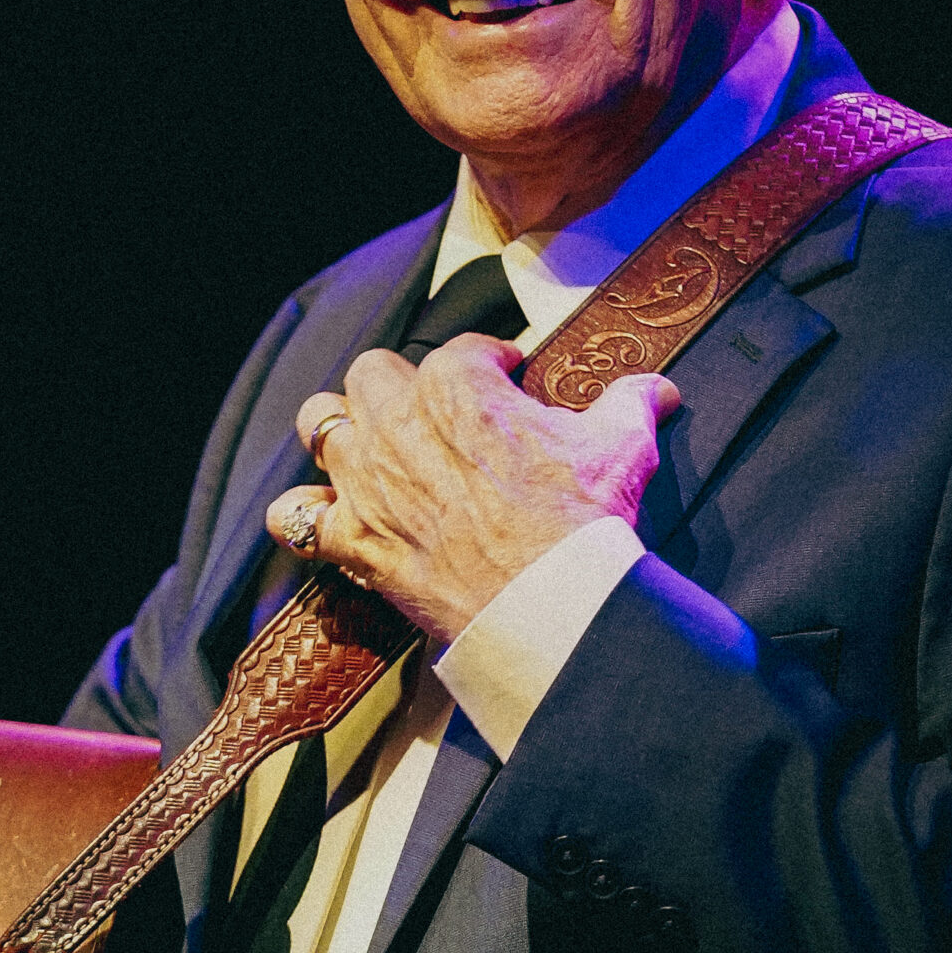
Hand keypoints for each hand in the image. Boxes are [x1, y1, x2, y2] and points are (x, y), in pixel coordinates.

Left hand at [266, 334, 678, 641]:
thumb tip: (658, 388)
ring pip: (319, 424)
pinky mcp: (353, 539)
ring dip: (341, 432)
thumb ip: (631, 404)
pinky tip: (328, 517)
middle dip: (398, 387)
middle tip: (430, 415)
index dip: (486, 363)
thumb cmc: (584, 519)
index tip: (505, 380)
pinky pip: (294, 515)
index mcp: (460, 384)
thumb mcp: (622, 446)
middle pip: (372, 374)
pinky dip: (305, 516)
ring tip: (369, 450)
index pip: (462, 349)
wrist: (551, 603)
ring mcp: (368, 481)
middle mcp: (399, 420)